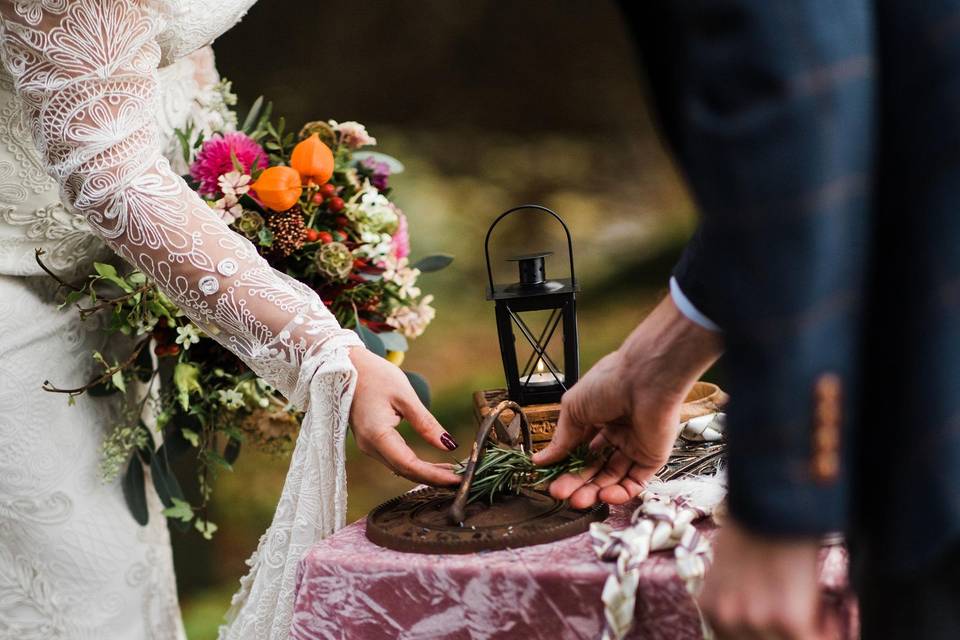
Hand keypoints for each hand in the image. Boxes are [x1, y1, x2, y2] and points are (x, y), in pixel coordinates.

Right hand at [348, 346, 460, 485]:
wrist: (345, 366)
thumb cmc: (375, 375)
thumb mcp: (405, 396)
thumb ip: (426, 423)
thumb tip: (449, 445)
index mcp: (376, 435)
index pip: (409, 465)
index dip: (434, 475)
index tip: (457, 480)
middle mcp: (369, 446)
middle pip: (404, 471)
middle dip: (433, 478)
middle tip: (460, 480)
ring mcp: (367, 445)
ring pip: (399, 468)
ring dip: (425, 473)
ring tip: (451, 473)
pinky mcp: (370, 441)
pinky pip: (394, 459)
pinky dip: (414, 465)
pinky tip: (432, 464)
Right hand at [533, 295, 721, 507]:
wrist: (645, 380)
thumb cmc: (608, 384)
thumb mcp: (573, 409)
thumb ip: (561, 439)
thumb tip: (540, 460)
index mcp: (598, 418)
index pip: (580, 449)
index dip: (565, 465)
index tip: (550, 478)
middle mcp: (617, 433)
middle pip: (594, 466)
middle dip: (576, 482)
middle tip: (560, 494)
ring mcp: (635, 447)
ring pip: (612, 477)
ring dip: (594, 491)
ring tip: (577, 500)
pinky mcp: (652, 458)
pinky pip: (635, 481)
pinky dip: (620, 492)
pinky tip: (604, 496)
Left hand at [699, 522, 830, 639]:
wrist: (773, 503)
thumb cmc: (754, 526)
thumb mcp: (729, 568)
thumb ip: (736, 597)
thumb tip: (758, 614)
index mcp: (711, 608)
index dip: (767, 633)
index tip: (787, 626)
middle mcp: (727, 620)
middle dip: (789, 633)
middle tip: (806, 618)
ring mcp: (755, 622)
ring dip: (808, 631)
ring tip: (817, 608)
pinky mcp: (788, 620)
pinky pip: (815, 639)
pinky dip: (828, 629)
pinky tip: (828, 611)